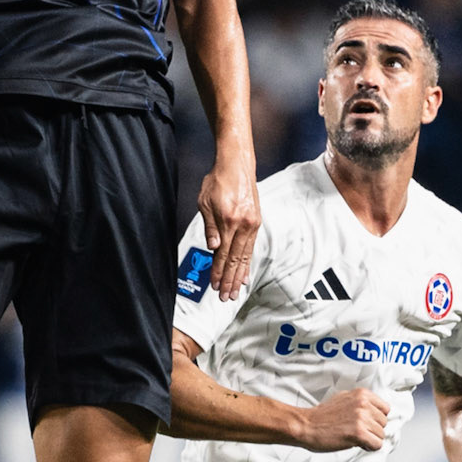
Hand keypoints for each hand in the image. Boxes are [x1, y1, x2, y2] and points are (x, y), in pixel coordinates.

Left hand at [197, 151, 259, 299]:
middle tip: (226, 297)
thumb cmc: (218, 181)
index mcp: (229, 220)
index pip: (223, 254)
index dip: (219, 272)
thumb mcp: (205, 202)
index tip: (215, 285)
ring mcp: (252, 224)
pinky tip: (246, 273)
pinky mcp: (256, 222)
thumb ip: (209, 227)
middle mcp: (243, 224)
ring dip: (240, 275)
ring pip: (245, 256)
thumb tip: (213, 248)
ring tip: (236, 291)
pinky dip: (248, 262)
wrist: (236, 164)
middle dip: (230, 280)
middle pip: (236, 259)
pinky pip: (251, 247)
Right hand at [300, 388, 391, 452]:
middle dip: (372, 429)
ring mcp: (362, 418)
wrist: (306, 426)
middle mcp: (364, 404)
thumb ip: (360, 402)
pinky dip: (368, 447)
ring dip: (369, 439)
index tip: (365, 422)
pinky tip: (356, 444)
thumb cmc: (321, 416)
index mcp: (362, 394)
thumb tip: (374, 410)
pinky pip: (377, 445)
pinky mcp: (359, 433)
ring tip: (353, 437)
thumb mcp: (343, 398)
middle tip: (356, 431)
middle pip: (384, 423)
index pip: (385, 409)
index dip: (375, 419)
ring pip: (381, 435)